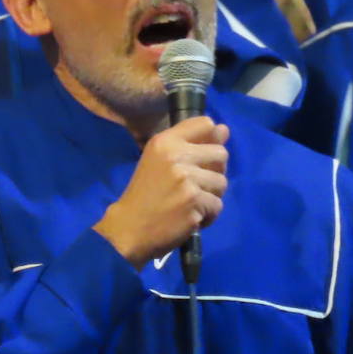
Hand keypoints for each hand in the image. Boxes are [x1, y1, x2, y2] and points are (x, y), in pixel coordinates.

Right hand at [93, 117, 230, 267]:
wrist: (128, 229)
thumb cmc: (146, 194)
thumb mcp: (161, 161)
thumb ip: (192, 145)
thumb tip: (224, 130)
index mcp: (165, 142)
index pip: (206, 124)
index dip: (211, 140)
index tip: (202, 156)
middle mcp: (176, 156)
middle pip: (221, 154)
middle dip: (214, 172)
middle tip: (194, 186)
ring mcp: (186, 179)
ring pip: (222, 182)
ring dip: (211, 196)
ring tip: (189, 203)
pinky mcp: (194, 201)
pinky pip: (218, 205)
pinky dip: (208, 216)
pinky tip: (190, 218)